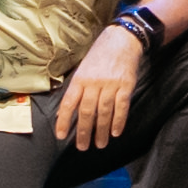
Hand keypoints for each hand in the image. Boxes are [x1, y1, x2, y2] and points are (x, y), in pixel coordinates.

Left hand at [51, 32, 143, 149]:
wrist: (122, 40)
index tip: (62, 136)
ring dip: (102, 131)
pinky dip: (119, 121)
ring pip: (104, 112)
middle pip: (87, 111)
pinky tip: (116, 132)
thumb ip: (75, 90)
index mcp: (80, 79)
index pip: (69, 103)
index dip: (64, 121)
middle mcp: (94, 83)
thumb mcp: (82, 69)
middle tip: (83, 147)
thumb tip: (64, 111)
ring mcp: (111, 84)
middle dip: (84, 132)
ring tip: (100, 144)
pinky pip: (122, 107)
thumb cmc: (99, 56)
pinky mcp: (126, 85)